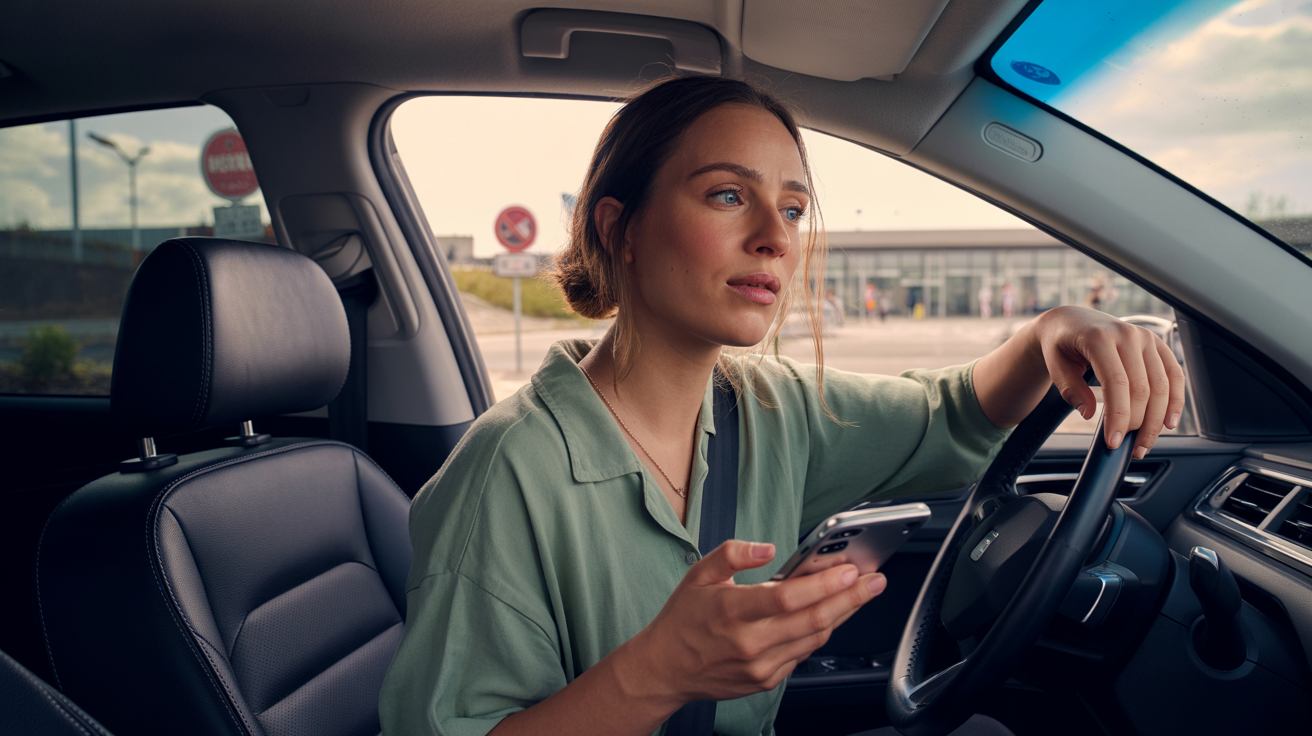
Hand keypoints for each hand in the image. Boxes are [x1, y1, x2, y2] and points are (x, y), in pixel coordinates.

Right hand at [619, 540, 886, 706]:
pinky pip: (802, 653)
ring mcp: (760, 665)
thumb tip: (766, 549)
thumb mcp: (698, 575)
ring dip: (842, 615)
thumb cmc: (682, 620)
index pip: (787, 598)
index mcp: (730, 610)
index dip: (823, 584)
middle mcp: (748, 642)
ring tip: (860, 594)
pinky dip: (819, 632)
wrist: (665, 669)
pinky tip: (830, 615)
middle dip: (850, 598)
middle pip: (812, 620)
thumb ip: (732, 554)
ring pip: (814, 639)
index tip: (848, 570)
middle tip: (874, 581)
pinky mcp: (766, 679)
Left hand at [1032, 306, 1185, 456]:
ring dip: (1158, 419)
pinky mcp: (1157, 344)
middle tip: (1130, 449)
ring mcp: (1146, 337)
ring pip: (1162, 385)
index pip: (1117, 383)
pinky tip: (1169, 422)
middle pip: (1143, 388)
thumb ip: (1070, 390)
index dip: (1119, 416)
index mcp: (1100, 338)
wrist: (1070, 321)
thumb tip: (1089, 413)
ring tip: (1146, 443)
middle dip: (1139, 424)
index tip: (1113, 442)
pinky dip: (1175, 400)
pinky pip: (1174, 374)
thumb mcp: (1055, 366)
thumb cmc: (1061, 344)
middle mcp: (1128, 335)